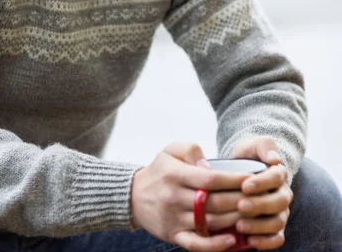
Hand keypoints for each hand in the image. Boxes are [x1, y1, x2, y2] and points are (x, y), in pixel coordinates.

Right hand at [131, 142, 252, 251]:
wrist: (132, 196)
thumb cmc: (159, 170)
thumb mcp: (170, 150)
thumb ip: (191, 149)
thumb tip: (209, 164)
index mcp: (175, 174)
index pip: (210, 178)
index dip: (234, 180)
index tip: (252, 178)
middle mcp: (174, 197)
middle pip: (214, 202)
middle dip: (240, 200)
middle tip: (260, 197)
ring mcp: (174, 219)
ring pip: (210, 222)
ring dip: (234, 220)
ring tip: (253, 215)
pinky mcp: (173, 235)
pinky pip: (196, 244)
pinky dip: (215, 245)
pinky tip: (233, 240)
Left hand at [230, 136, 292, 249]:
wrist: (241, 171)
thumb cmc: (247, 157)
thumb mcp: (252, 145)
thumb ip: (264, 146)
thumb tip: (275, 159)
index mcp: (278, 174)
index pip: (275, 178)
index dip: (262, 183)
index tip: (244, 186)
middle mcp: (282, 194)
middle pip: (278, 202)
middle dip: (259, 205)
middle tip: (240, 205)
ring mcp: (280, 212)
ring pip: (277, 222)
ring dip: (259, 226)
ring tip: (239, 225)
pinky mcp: (275, 228)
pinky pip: (277, 238)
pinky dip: (266, 242)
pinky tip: (249, 241)